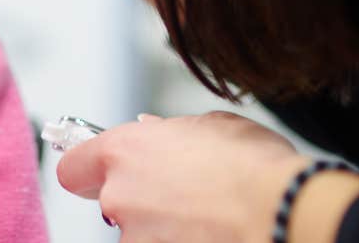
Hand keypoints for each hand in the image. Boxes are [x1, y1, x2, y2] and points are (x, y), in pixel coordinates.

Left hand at [57, 111, 313, 241]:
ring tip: (209, 218)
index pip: (74, 167)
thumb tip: (153, 132)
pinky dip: (183, 240)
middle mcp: (120, 197)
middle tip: (183, 195)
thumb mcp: (213, 126)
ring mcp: (136, 239)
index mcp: (123, 152)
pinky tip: (213, 233)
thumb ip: (170, 133)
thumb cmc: (256, 168)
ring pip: (141, 233)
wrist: (284, 213)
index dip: (90, 170)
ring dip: (164, 228)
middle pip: (114, 203)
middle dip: (141, 200)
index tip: (99, 174)